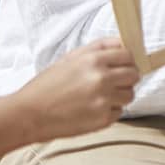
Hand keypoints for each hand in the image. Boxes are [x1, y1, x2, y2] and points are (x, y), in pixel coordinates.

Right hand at [13, 39, 138, 142]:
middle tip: (114, 80)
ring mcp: (103, 101)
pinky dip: (111, 111)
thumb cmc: (48, 84)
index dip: (127, 60)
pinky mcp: (102, 120)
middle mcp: (102, 79)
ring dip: (120, 95)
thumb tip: (123, 44)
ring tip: (101, 95)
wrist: (30, 113)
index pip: (128, 55)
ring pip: (130, 95)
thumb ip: (99, 48)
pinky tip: (93, 108)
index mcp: (93, 60)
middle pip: (134, 75)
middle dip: (127, 77)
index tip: (122, 64)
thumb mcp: (71, 57)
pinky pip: (119, 112)